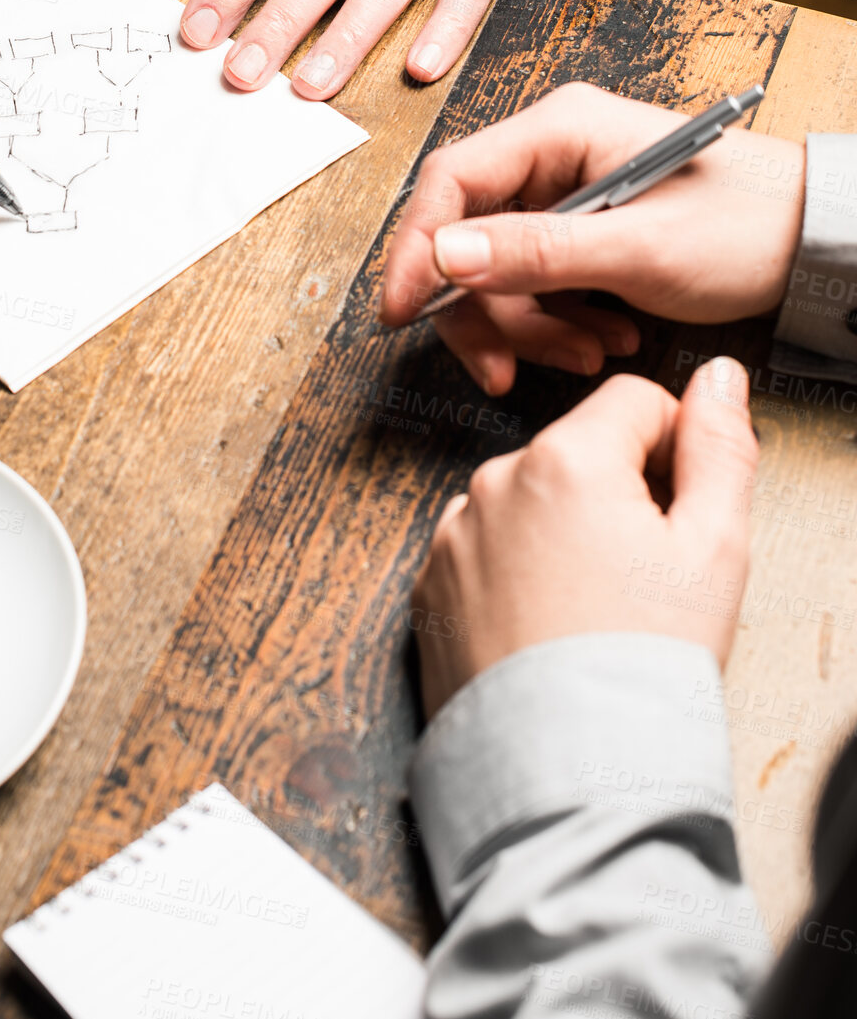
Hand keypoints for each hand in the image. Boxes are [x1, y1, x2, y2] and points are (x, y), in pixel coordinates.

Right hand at [380, 83, 803, 394]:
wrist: (815, 244)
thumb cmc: (746, 227)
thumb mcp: (638, 249)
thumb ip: (536, 253)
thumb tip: (443, 258)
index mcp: (559, 129)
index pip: (451, 181)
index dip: (417, 249)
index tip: (403, 310)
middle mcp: (552, 154)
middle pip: (467, 237)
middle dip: (486, 311)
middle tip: (503, 367)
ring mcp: (564, 193)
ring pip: (497, 271)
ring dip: (531, 327)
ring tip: (590, 355)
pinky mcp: (578, 230)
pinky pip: (533, 283)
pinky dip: (556, 323)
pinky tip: (603, 341)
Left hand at [414, 360, 756, 720]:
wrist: (564, 771)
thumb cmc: (643, 663)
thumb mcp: (715, 547)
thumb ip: (720, 446)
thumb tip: (719, 377)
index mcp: (565, 460)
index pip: (634, 401)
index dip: (674, 447)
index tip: (681, 508)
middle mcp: (493, 483)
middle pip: (576, 453)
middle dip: (616, 494)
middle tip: (643, 576)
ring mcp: (452, 536)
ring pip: (527, 502)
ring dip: (561, 532)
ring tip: (592, 612)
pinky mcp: (429, 587)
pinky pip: (484, 552)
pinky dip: (515, 574)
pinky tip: (547, 628)